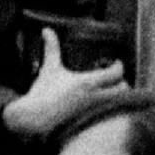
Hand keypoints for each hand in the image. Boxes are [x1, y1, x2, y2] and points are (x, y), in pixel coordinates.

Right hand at [1, 29, 127, 137]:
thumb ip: (51, 48)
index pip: (116, 74)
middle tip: (116, 79)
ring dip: (118, 97)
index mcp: (88, 83)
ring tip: (110, 92)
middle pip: (123, 90)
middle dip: (122, 83)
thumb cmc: (42, 93)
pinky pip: (108, 117)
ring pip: (117, 104)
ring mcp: (93, 113)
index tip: (116, 63)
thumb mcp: (49, 68)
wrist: (31, 119)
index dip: (119, 67)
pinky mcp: (89, 124)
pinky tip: (101, 107)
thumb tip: (47, 30)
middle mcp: (94, 98)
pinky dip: (109, 111)